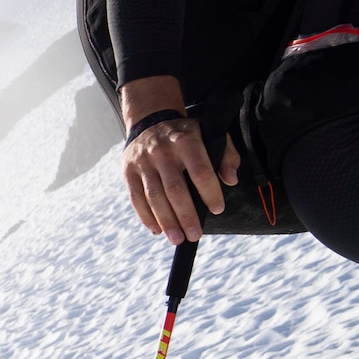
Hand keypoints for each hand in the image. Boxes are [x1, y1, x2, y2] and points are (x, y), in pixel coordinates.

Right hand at [119, 76, 238, 243]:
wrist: (149, 120)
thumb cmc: (185, 134)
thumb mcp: (209, 134)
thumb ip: (226, 155)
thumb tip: (230, 180)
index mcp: (186, 141)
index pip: (200, 172)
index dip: (210, 193)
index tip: (217, 209)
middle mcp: (162, 152)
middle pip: (175, 189)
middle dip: (186, 215)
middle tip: (195, 235)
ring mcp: (143, 163)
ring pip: (154, 197)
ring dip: (166, 221)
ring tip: (177, 239)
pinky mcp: (128, 171)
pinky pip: (136, 198)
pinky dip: (146, 216)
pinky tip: (157, 230)